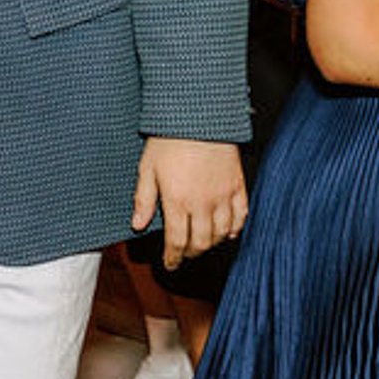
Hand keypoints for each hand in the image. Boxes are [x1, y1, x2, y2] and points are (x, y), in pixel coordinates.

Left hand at [133, 136, 247, 268]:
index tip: (170, 263)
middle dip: (190, 253)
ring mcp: (223, 195)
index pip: (177, 241)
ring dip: (211, 243)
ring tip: (202, 243)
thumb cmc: (170, 138)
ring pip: (221, 233)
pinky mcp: (238, 186)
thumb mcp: (147, 168)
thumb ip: (144, 199)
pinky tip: (228, 232)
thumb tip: (137, 224)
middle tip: (184, 253)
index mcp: (177, 200)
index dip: (173, 257)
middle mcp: (203, 203)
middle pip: (200, 242)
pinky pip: (241, 216)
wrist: (199, 115)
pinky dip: (235, 229)